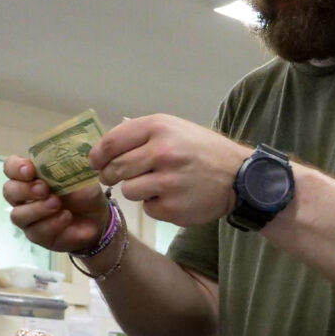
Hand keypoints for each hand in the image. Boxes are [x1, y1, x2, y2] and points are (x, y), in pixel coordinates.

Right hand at [2, 155, 109, 252]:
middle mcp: (23, 196)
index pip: (10, 167)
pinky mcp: (37, 236)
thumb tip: (59, 158)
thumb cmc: (82, 191)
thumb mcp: (78, 174)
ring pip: (18, 215)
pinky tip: (66, 217)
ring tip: (57, 204)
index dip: (15, 167)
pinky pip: (37, 231)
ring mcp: (27, 218)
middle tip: (44, 189)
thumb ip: (64, 166)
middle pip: (9, 191)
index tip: (30, 170)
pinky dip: (52, 223)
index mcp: (29, 176)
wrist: (97, 217)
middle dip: (25, 189)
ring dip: (38, 208)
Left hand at [88, 115, 248, 225]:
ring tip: (155, 184)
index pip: (111, 143)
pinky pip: (147, 208)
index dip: (97, 155)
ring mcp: (168, 181)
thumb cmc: (201, 150)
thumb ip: (142, 133)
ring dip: (135, 190)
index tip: (95, 162)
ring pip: (127, 190)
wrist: (239, 176)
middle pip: (115, 169)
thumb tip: (105, 145)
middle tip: (113, 177)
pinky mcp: (172, 207)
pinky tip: (171, 196)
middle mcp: (162, 152)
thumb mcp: (175, 128)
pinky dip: (154, 204)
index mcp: (159, 128)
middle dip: (109, 175)